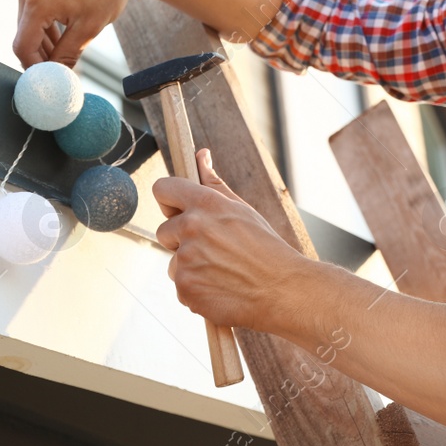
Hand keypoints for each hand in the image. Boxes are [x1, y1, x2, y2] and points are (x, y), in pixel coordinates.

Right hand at [12, 0, 154, 68]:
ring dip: (43, 38)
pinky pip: (31, 5)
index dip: (34, 68)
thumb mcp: (89, 28)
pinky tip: (63, 28)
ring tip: (66, 47)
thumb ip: (66, 55)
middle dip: (40, 54)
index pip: (23, 46)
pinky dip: (44, 21)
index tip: (49, 79)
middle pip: (24, 34)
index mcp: (38, 0)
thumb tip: (56, 77)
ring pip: (27, 21)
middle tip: (61, 67)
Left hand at [154, 148, 306, 330]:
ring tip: (222, 272)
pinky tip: (221, 288)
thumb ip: (214, 183)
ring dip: (191, 268)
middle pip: (163, 231)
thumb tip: (201, 155)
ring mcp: (186, 259)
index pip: (162, 189)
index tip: (177, 210)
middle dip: (180, 240)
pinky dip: (197, 290)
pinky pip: (181, 287)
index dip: (168, 200)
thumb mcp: (241, 209)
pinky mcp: (185, 288)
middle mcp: (192, 227)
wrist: (282, 291)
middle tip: (213, 249)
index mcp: (205, 203)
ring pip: (174, 262)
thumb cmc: (265, 248)